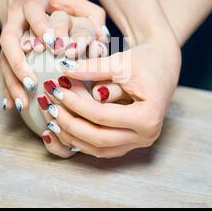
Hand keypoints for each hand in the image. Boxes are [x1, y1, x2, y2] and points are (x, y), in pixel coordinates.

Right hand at [0, 0, 107, 111]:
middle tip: (33, 82)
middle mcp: (14, 17)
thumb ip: (91, 14)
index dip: (41, 27)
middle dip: (18, 61)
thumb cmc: (54, 0)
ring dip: (12, 82)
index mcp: (32, 0)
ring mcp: (7, 34)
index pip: (34, 12)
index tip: (54, 45)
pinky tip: (10, 105)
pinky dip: (6, 88)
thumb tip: (102, 38)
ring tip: (23, 102)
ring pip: (3, 58)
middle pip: (9, 39)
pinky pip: (2, 69)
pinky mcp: (3, 48)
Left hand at [38, 39, 180, 157]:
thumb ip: (92, 68)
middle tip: (49, 105)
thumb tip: (63, 71)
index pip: (102, 115)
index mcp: (148, 116)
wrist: (162, 67)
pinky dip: (80, 140)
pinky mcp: (128, 143)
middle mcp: (146, 136)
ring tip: (51, 116)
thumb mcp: (119, 62)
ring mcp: (138, 143)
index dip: (75, 104)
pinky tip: (60, 127)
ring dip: (71, 135)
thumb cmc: (143, 61)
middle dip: (69, 122)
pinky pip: (100, 149)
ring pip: (97, 148)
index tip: (56, 88)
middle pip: (98, 138)